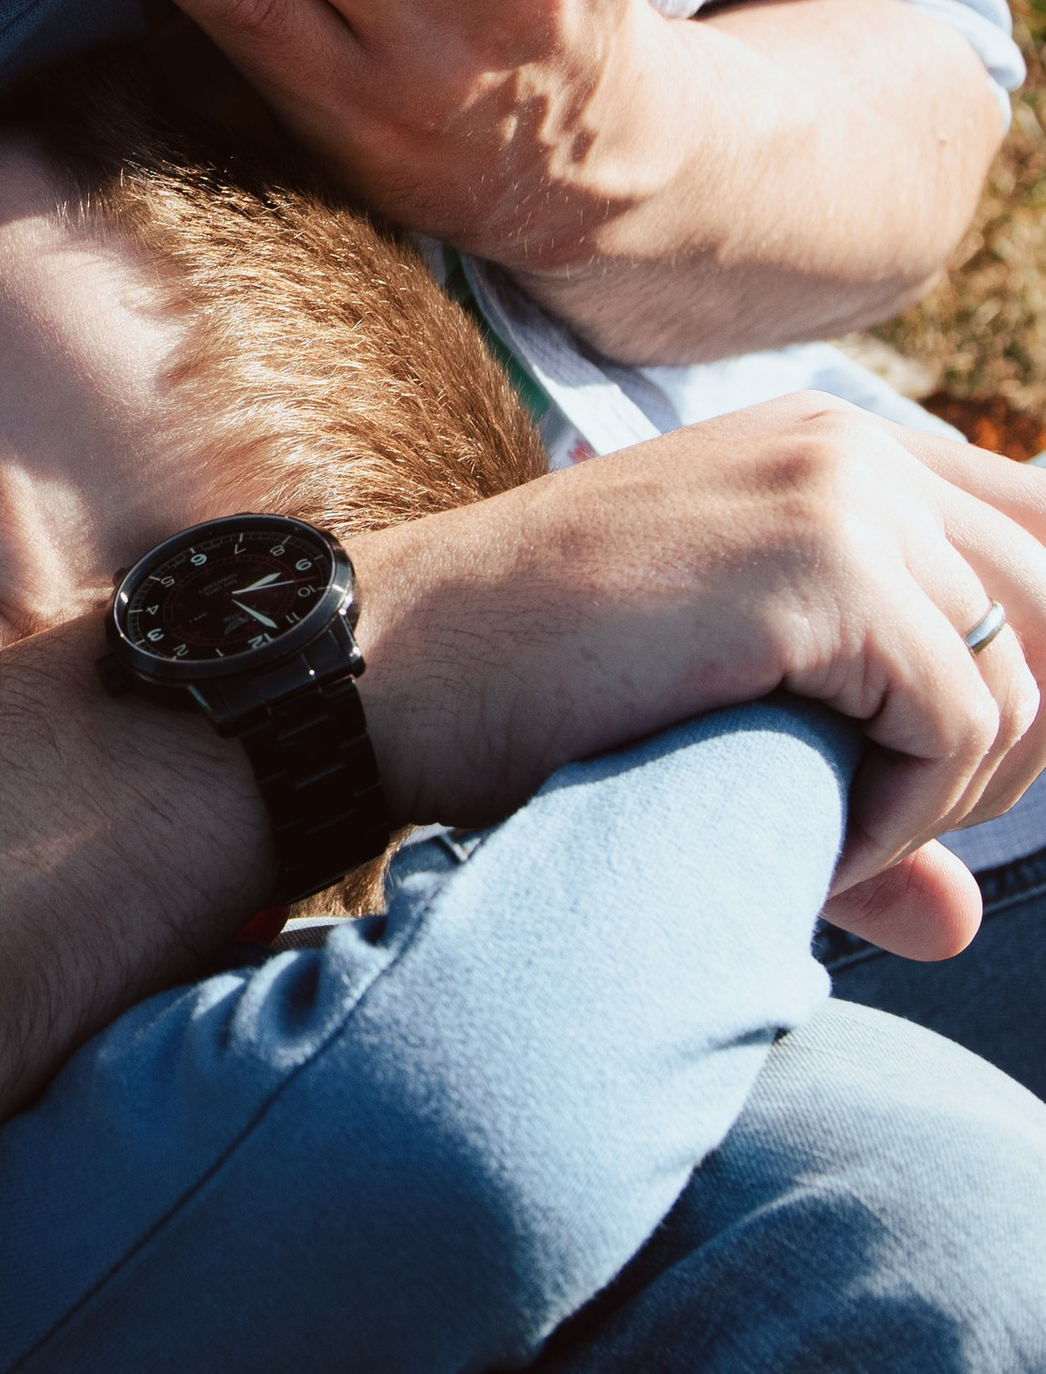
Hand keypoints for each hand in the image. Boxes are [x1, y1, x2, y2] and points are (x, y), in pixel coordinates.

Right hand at [355, 397, 1045, 955]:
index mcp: (834, 450)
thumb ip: (864, 792)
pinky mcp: (821, 564)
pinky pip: (955, 722)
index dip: (1032, 681)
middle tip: (881, 834)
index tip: (952, 783)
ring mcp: (839, 492)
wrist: (393, 669)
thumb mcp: (729, 717)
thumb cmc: (529, 699)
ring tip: (832, 841)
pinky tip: (807, 841)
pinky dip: (900, 818)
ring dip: (949, 798)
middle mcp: (851, 446)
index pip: (1041, 542)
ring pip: (1022, 679)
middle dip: (1005, 757)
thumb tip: (967, 927)